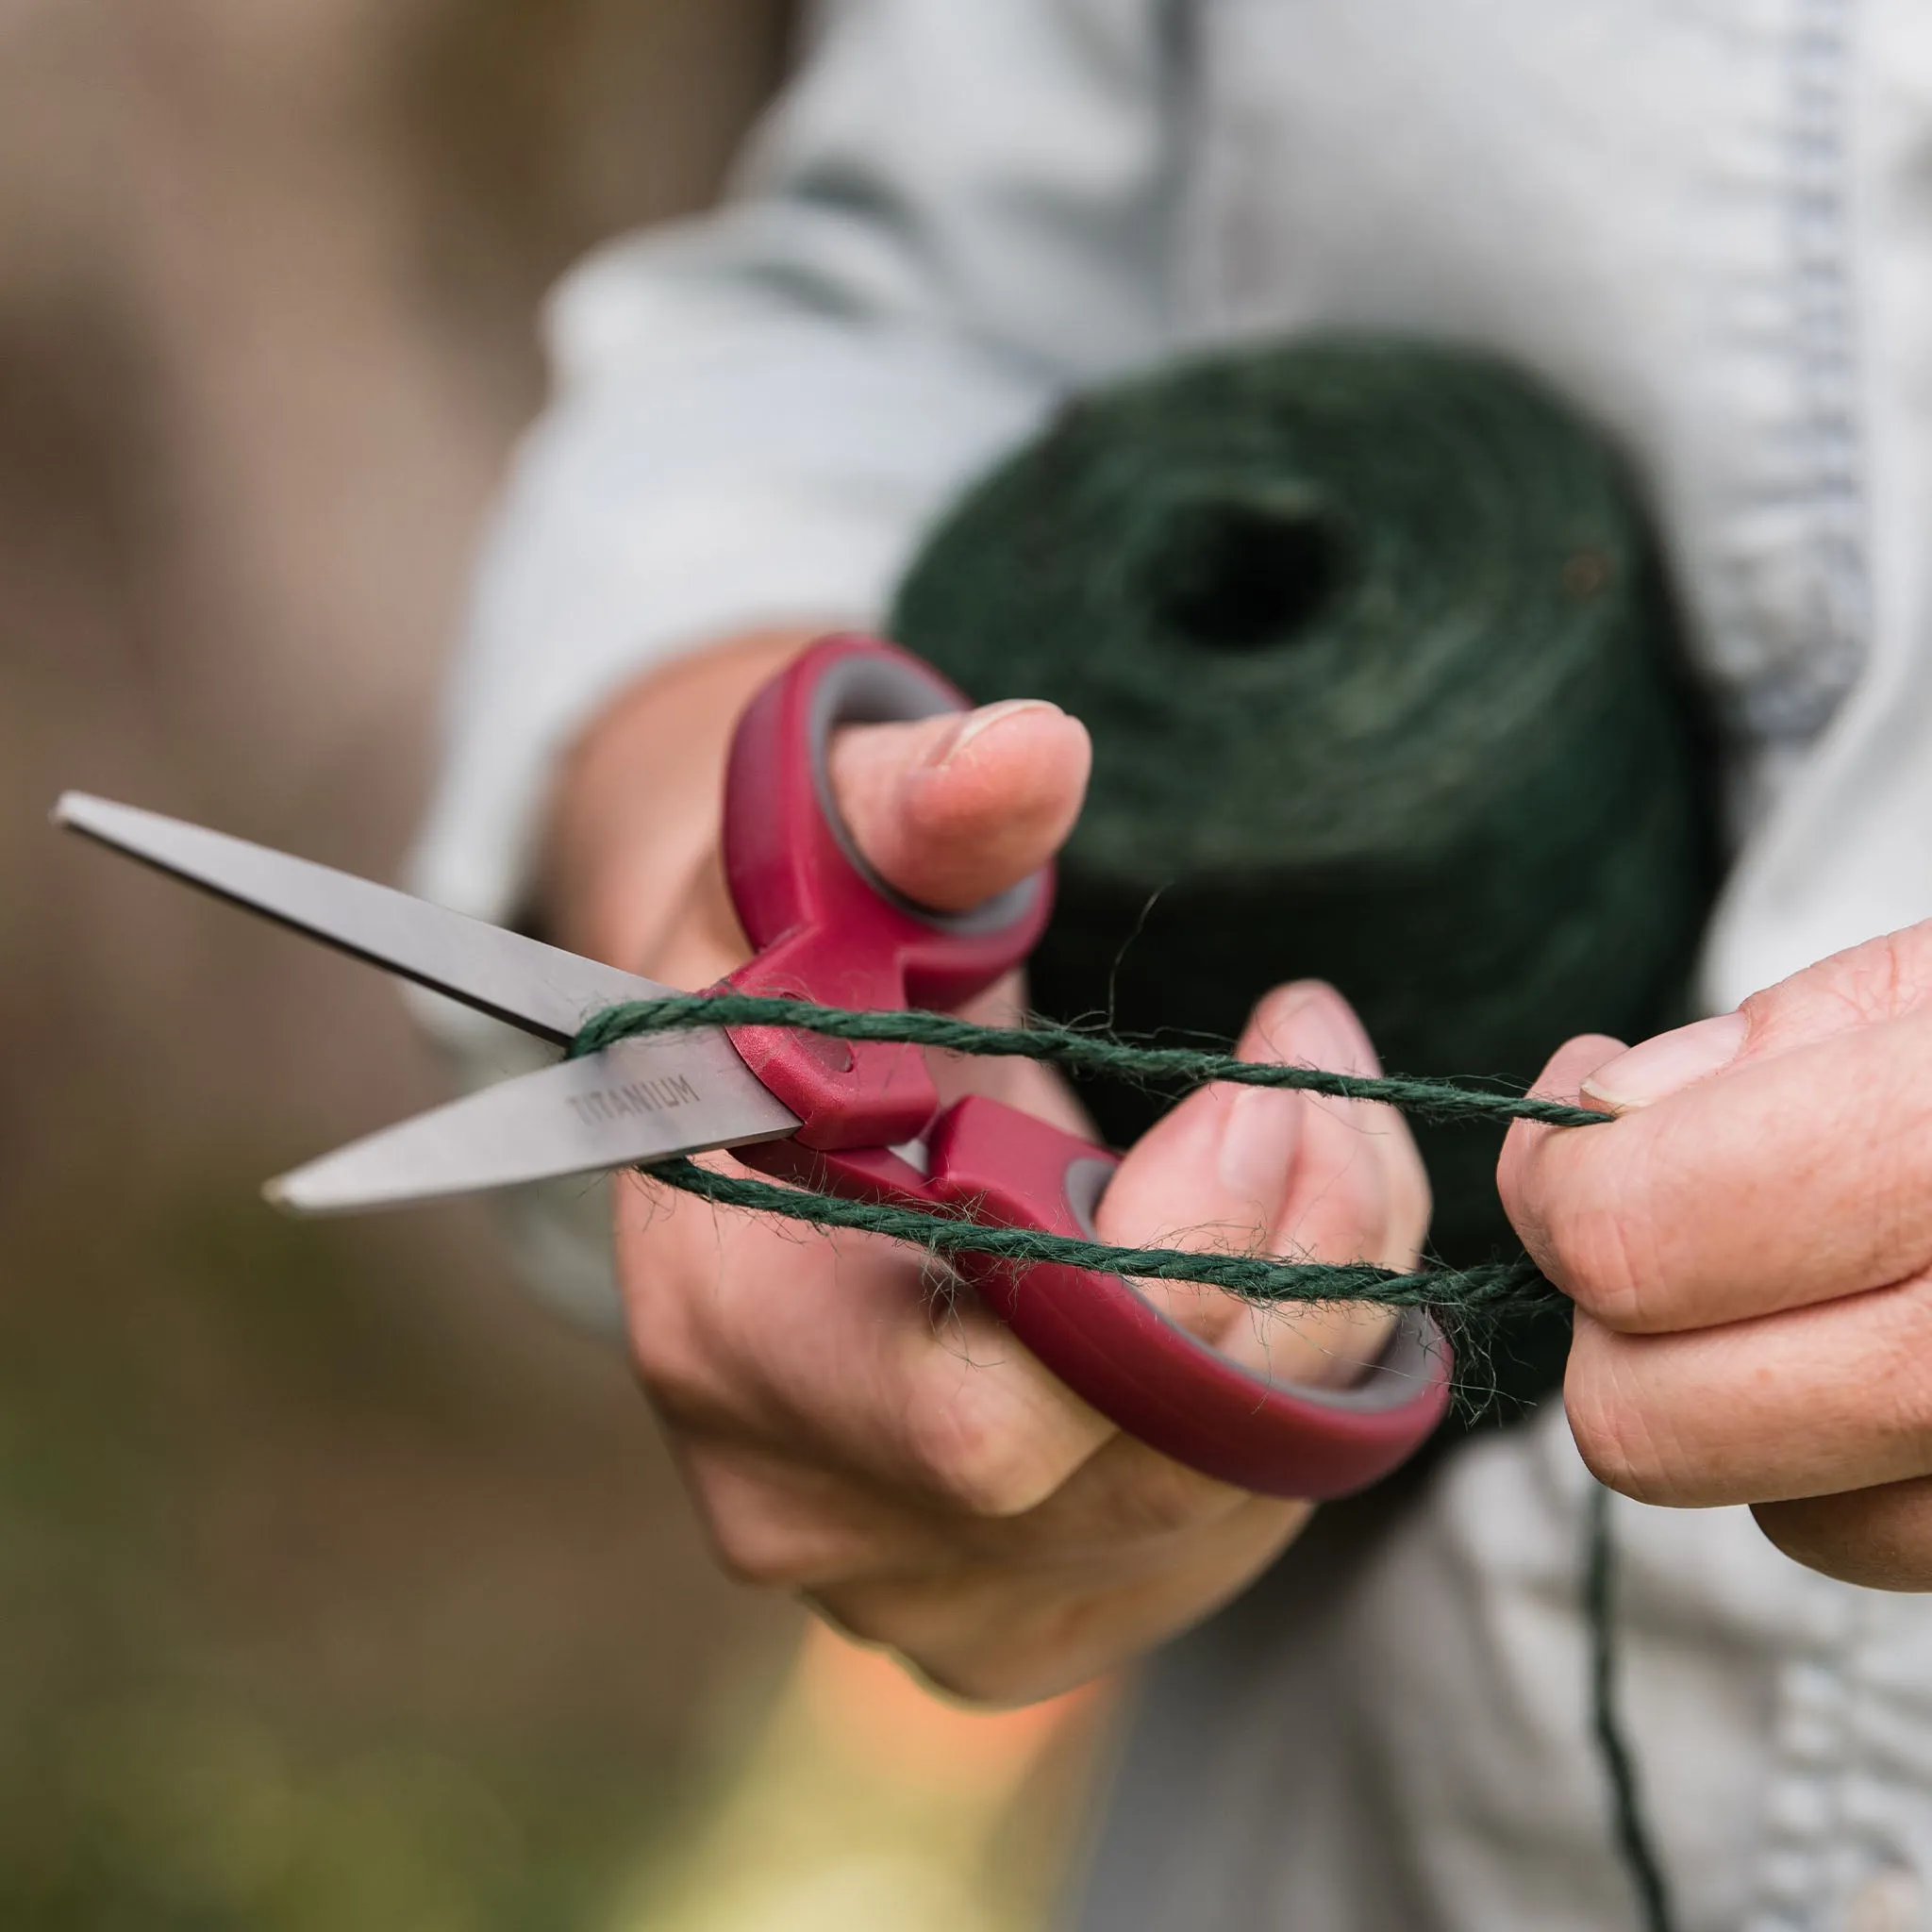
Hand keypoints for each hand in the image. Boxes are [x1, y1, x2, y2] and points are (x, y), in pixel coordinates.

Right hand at [544, 630, 1428, 1701]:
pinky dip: (1294, 1383)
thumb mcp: (826, 854)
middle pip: (1144, 1463)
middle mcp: (816, 1505)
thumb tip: (1030, 753)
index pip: (981, 1415)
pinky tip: (1257, 1248)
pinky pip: (1232, 1525)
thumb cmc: (795, 970)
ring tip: (1299, 1121)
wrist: (768, 1114)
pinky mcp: (1026, 1615)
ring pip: (1221, 1500)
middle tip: (1310, 1072)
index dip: (1166, 1265)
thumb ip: (915, 801)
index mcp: (733, 1329)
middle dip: (1290, 1251)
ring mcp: (924, 1590)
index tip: (1254, 1086)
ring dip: (1321, 1296)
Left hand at [1500, 921, 1931, 1589]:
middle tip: (1660, 1221)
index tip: (1570, 1144)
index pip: (1644, 1240)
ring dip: (1735, 1406)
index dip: (1557, 1192)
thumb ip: (1776, 1045)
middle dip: (1613, 1323)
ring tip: (1811, 1279)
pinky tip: (1901, 1353)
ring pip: (1780, 1516)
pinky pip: (1897, 1548)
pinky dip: (1849, 1470)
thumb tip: (1604, 1114)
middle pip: (1664, 1424)